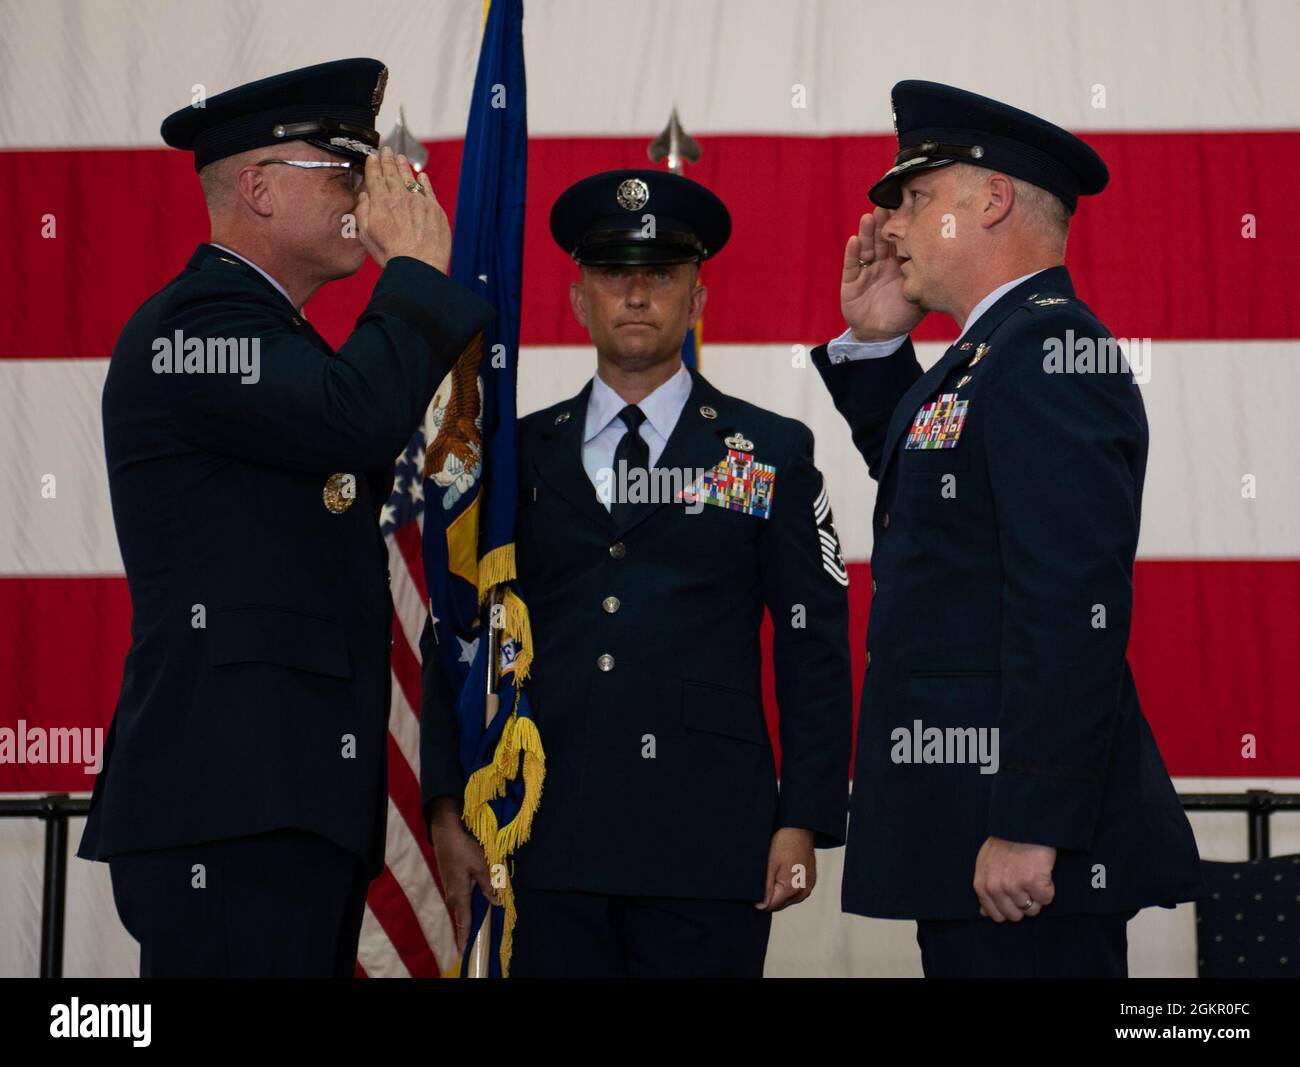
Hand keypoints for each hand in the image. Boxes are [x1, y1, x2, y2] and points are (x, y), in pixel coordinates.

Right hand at [355, 146, 451, 272]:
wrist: (418, 265)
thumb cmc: (391, 254)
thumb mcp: (366, 235)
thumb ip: (363, 212)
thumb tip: (363, 195)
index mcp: (381, 203)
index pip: (375, 178)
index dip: (373, 165)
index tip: (371, 156)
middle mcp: (400, 197)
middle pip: (392, 174)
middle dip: (387, 160)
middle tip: (386, 150)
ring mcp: (419, 202)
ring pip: (410, 178)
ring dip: (404, 166)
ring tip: (400, 157)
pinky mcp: (434, 209)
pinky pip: (428, 190)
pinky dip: (424, 181)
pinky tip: (421, 175)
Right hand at [427, 796, 500, 953]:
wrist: (446, 830)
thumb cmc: (464, 847)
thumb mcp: (481, 866)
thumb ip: (489, 886)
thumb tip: (496, 903)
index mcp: (459, 894)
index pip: (463, 922)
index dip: (464, 937)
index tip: (465, 951)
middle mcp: (452, 894)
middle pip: (460, 917)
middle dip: (466, 931)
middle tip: (470, 945)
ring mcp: (450, 887)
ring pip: (460, 907)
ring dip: (466, 918)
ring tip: (472, 930)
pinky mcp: (451, 879)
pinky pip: (460, 899)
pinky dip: (466, 906)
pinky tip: (473, 907)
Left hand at [756, 827, 815, 911]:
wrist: (800, 828)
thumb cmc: (784, 842)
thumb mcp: (770, 864)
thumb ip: (766, 888)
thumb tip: (761, 907)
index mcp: (791, 888)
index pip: (771, 906)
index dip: (759, 899)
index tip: (755, 887)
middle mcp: (803, 891)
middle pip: (779, 904)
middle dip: (769, 896)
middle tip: (764, 876)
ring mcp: (808, 886)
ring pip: (787, 899)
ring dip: (778, 892)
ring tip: (774, 872)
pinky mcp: (810, 881)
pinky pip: (795, 892)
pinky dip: (787, 887)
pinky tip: (783, 872)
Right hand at [840, 208, 925, 340]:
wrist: (881, 335)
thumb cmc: (903, 315)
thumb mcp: (922, 296)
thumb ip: (930, 279)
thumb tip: (952, 265)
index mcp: (899, 263)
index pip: (901, 239)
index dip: (903, 224)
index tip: (908, 206)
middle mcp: (882, 262)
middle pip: (882, 238)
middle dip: (884, 222)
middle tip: (887, 203)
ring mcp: (866, 270)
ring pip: (867, 247)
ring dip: (867, 232)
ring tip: (870, 217)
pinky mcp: (851, 282)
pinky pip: (851, 265)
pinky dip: (852, 253)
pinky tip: (854, 240)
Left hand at [973, 836, 1055, 921]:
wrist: (1022, 825)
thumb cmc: (1004, 843)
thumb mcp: (985, 865)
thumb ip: (985, 889)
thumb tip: (984, 913)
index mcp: (982, 886)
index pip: (995, 915)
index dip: (1008, 908)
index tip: (1013, 897)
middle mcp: (996, 889)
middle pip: (1015, 916)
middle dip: (1023, 903)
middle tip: (1024, 884)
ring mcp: (1014, 887)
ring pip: (1032, 909)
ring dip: (1036, 895)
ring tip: (1032, 875)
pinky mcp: (1034, 883)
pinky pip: (1046, 899)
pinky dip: (1048, 888)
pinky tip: (1042, 873)